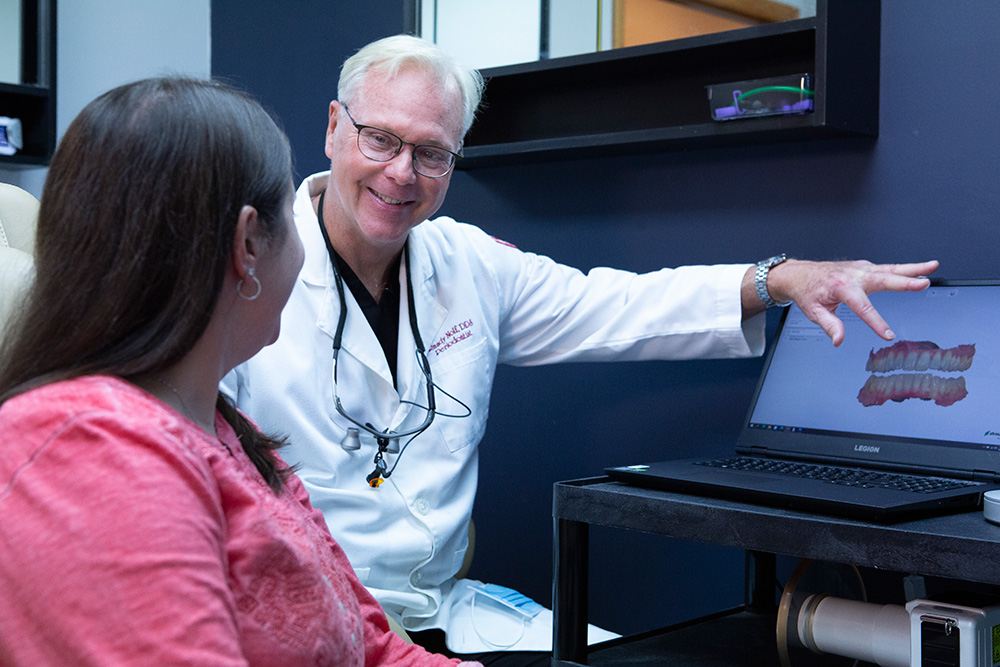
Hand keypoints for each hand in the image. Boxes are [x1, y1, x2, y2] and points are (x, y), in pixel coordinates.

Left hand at [756, 259, 938, 345]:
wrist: (800, 274)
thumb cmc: (807, 292)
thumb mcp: (814, 312)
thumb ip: (829, 325)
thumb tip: (839, 340)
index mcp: (841, 287)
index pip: (863, 308)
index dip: (876, 322)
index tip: (888, 335)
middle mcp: (854, 275)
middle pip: (884, 279)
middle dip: (905, 281)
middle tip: (924, 283)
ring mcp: (861, 269)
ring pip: (891, 268)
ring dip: (914, 267)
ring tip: (934, 266)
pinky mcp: (865, 268)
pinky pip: (887, 268)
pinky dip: (905, 269)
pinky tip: (920, 270)